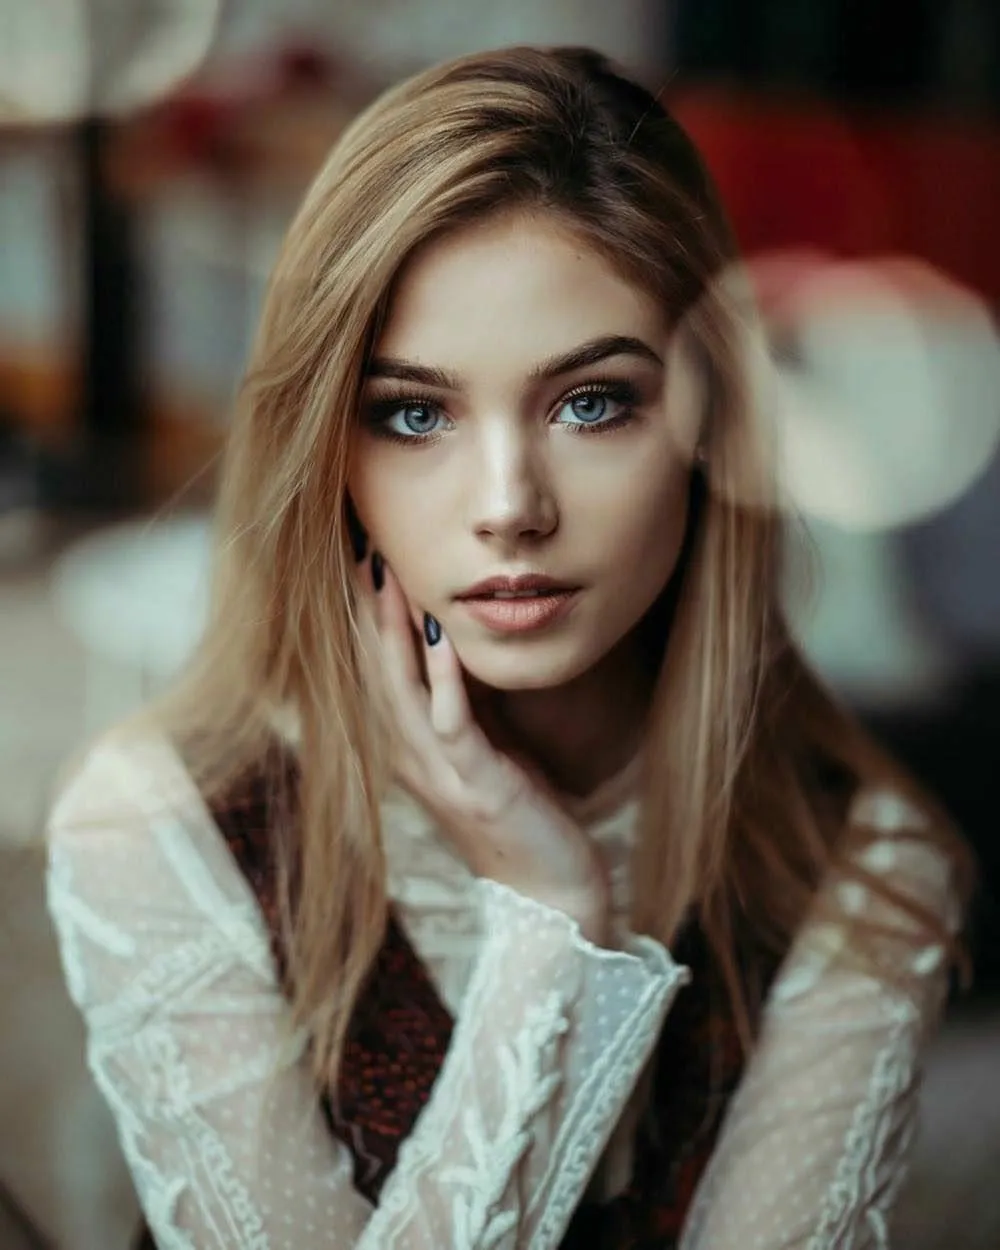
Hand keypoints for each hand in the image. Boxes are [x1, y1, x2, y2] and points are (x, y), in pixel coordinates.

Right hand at [362, 551, 609, 943]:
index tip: (360, 560)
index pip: (376, 673)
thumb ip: (465, 713)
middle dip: (366, 610)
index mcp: (412, 753)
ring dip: (393, 629)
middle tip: (357, 547)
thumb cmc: (522, 822)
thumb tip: (460, 656)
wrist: (551, 899)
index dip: (364, 618)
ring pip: (401, 690)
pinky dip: (442, 675)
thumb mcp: (487, 757)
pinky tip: (439, 634)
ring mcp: (440, 775)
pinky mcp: (477, 785)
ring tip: (384, 573)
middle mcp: (413, 760)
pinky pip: (452, 720)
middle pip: (375, 672)